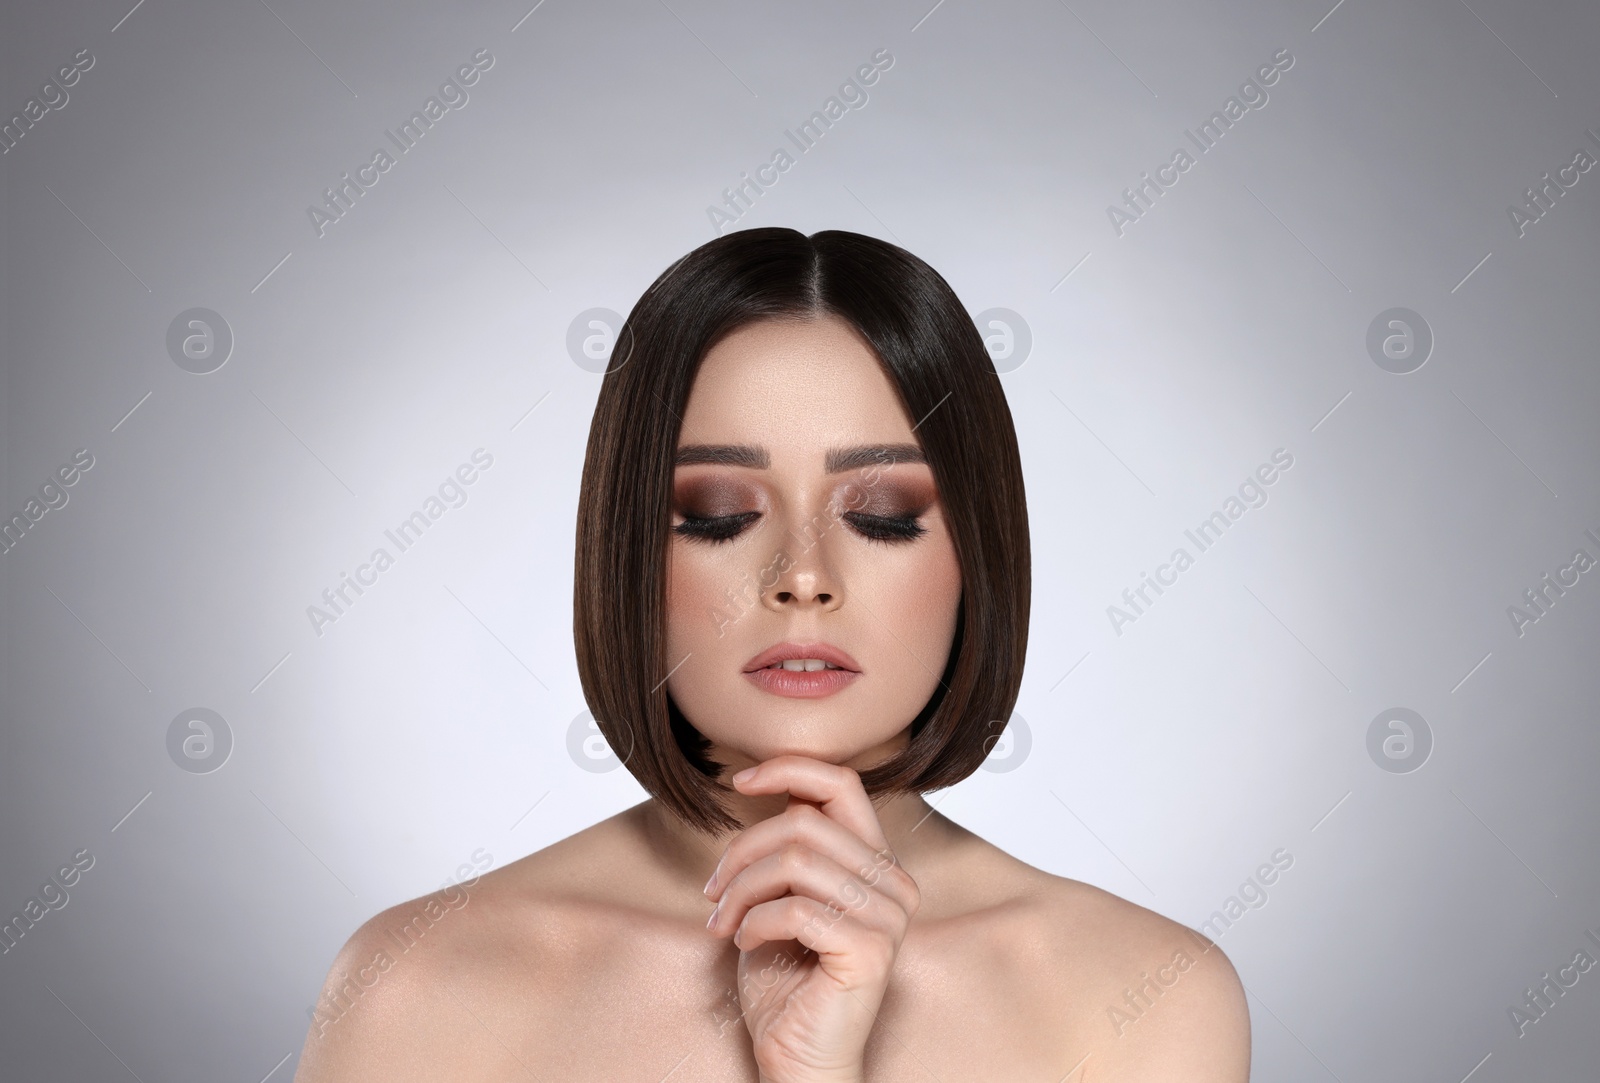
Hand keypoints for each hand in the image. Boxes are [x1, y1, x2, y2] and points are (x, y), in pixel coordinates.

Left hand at [703, 755, 920, 1082]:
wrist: (797, 1057)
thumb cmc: (786, 981)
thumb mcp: (781, 896)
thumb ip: (788, 846)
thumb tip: (762, 781)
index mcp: (877, 862)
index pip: (842, 784)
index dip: (788, 769)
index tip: (740, 781)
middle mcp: (894, 883)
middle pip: (803, 822)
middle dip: (742, 851)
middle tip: (713, 892)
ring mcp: (889, 918)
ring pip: (794, 860)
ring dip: (741, 890)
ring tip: (723, 920)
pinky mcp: (870, 951)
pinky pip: (795, 909)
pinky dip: (754, 922)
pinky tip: (744, 942)